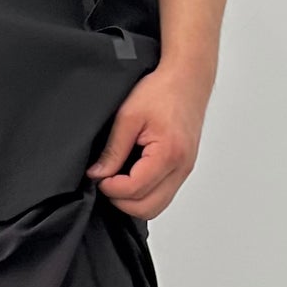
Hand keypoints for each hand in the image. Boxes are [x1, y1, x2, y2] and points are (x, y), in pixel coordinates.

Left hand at [85, 64, 208, 217]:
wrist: (188, 78)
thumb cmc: (163, 90)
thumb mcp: (128, 116)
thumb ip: (112, 150)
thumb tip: (98, 174)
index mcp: (168, 154)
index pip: (135, 190)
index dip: (110, 188)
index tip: (98, 177)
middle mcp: (181, 167)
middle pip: (147, 208)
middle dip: (121, 200)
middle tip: (106, 182)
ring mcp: (185, 170)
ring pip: (156, 207)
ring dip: (133, 201)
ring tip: (118, 180)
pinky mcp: (184, 168)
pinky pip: (163, 195)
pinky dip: (145, 194)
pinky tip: (132, 178)